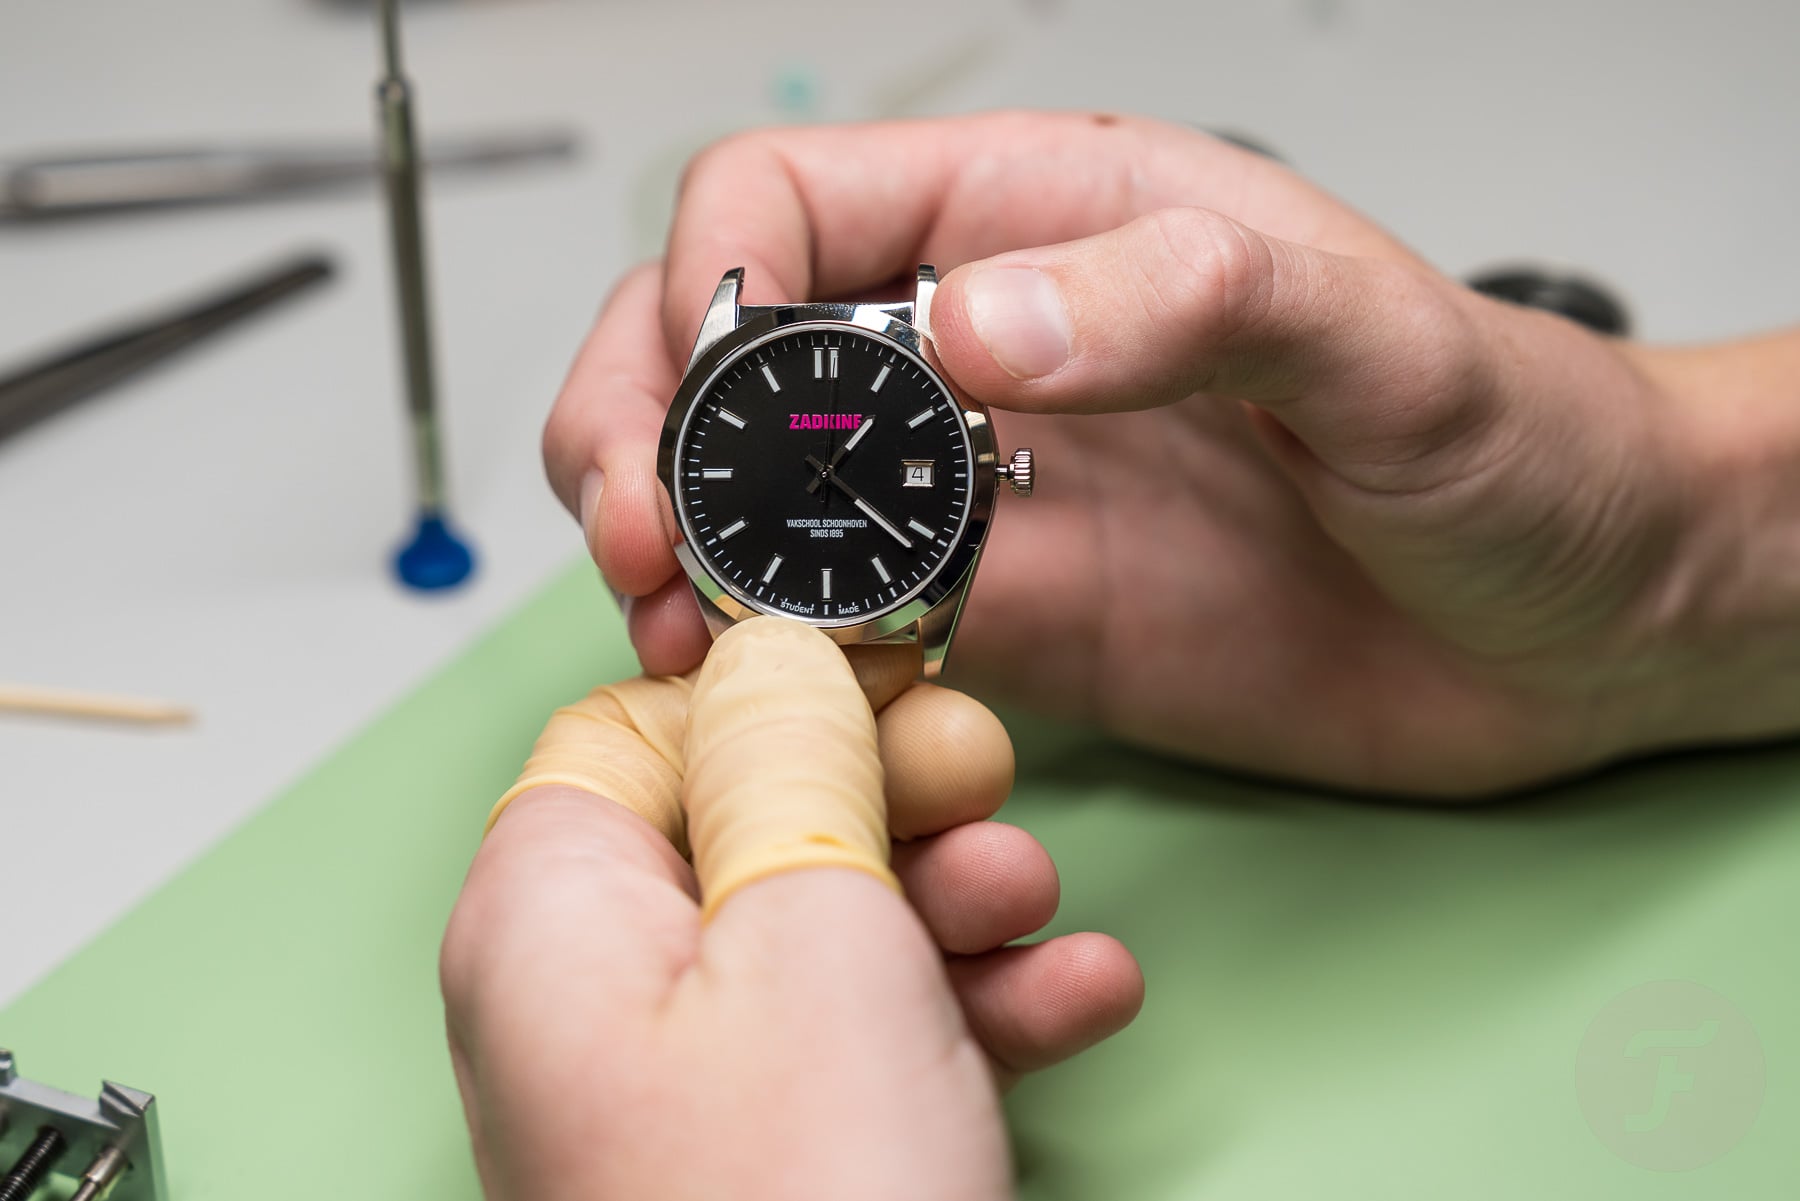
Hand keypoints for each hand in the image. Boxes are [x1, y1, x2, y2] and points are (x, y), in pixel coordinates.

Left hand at [441, 619, 1142, 1200]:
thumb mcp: (812, 924)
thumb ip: (788, 756)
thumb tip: (774, 650)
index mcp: (556, 914)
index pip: (635, 728)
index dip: (767, 690)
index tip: (884, 681)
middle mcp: (606, 996)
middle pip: (751, 820)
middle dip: (891, 796)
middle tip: (986, 784)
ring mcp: (697, 1083)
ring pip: (829, 925)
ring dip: (954, 898)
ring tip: (1037, 908)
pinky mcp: (782, 1150)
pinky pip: (873, 1032)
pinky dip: (972, 1003)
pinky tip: (1069, 995)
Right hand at [544, 111, 1726, 795]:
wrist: (1582, 621)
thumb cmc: (1513, 440)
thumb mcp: (1374, 338)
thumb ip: (1179, 299)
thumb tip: (967, 328)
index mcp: (1044, 221)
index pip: (790, 204)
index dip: (709, 285)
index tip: (705, 395)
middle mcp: (983, 356)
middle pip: (725, 361)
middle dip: (641, 435)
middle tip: (645, 540)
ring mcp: (983, 498)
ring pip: (756, 507)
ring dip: (689, 568)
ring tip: (687, 641)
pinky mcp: (1009, 626)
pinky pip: (844, 638)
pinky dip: (783, 674)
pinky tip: (786, 712)